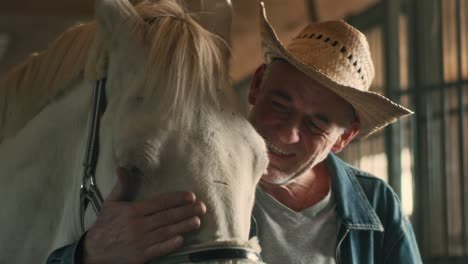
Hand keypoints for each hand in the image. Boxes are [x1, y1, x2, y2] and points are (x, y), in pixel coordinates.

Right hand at [83, 168, 205, 263]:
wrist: (93, 251)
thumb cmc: (104, 226)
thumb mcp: (110, 204)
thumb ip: (121, 186)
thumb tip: (123, 168)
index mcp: (133, 211)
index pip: (160, 202)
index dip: (177, 199)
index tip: (191, 196)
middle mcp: (139, 225)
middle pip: (167, 216)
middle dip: (186, 211)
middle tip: (202, 207)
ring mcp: (141, 241)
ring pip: (166, 232)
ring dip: (183, 226)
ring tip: (197, 220)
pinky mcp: (141, 255)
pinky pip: (159, 249)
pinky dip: (170, 244)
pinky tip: (182, 239)